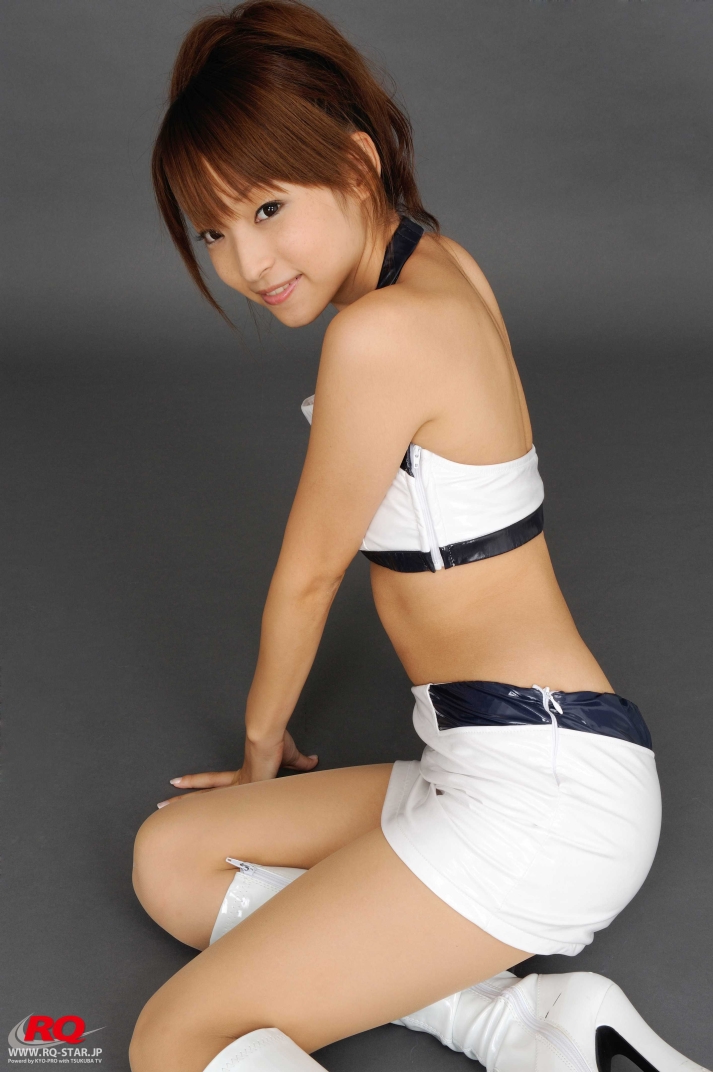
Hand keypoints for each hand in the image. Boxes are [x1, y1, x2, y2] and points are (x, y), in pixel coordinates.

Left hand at [156, 730, 318, 805]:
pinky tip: (188, 826)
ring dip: (182, 807)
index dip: (196, 782)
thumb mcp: (290, 757)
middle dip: (181, 800)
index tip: (176, 783)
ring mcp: (234, 790)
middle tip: (160, 805)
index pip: (213, 782)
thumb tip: (313, 760)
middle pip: (201, 794)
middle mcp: (234, 784)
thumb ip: (300, 762)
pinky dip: (205, 816)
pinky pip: (218, 809)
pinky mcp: (240, 793)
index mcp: (241, 777)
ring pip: (202, 803)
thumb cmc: (276, 746)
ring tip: (161, 812)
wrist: (268, 740)